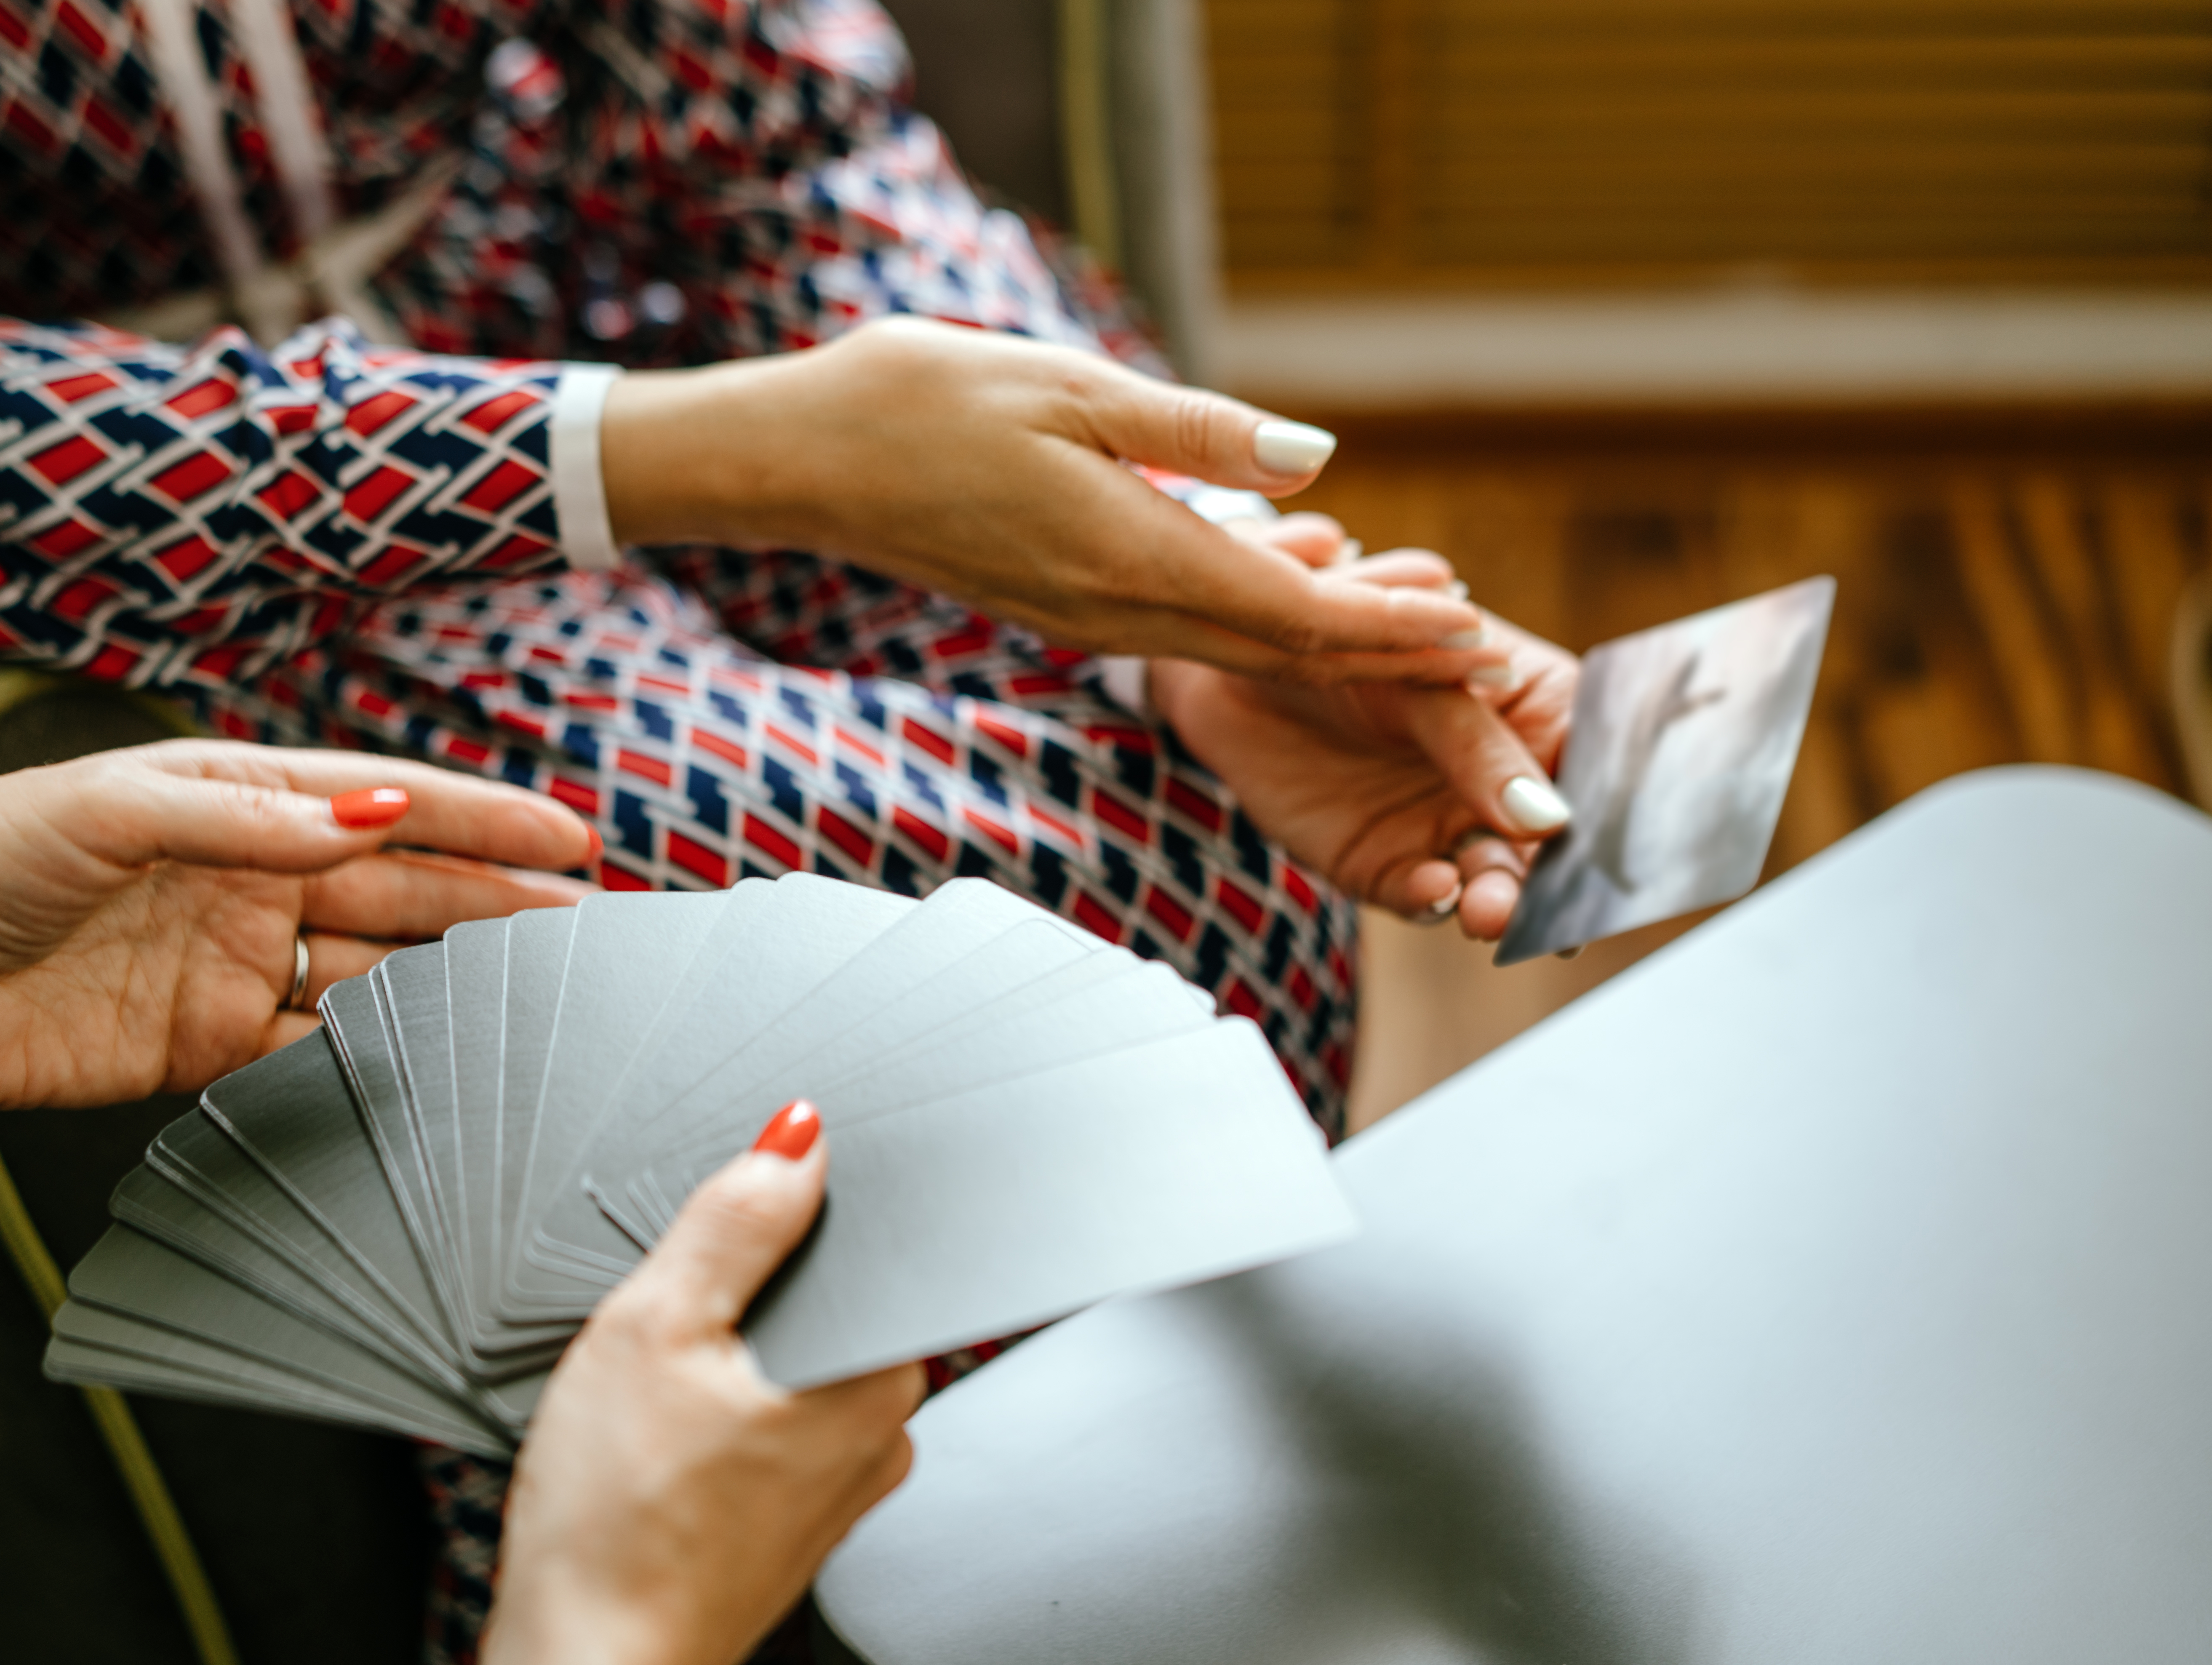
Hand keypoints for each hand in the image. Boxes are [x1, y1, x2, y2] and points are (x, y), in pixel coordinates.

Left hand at [0, 741, 596, 1177]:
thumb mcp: (104, 808)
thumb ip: (241, 817)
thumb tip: (366, 814)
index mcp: (233, 801)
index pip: (385, 804)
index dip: (481, 820)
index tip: (567, 836)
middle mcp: (250, 880)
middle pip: (403, 891)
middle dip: (499, 903)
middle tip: (593, 925)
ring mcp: (235, 967)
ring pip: (378, 972)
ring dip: (458, 982)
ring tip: (546, 997)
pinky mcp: (206, 1049)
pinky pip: (316, 1051)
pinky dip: (379, 1058)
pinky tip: (444, 1064)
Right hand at [480, 1103, 922, 1664]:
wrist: (586, 1664)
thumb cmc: (615, 1525)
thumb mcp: (657, 1325)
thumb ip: (735, 1220)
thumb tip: (797, 1139)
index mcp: (878, 1374)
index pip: (871, 1243)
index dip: (784, 1220)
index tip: (716, 1248)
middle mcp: (881, 1433)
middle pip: (821, 1305)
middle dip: (740, 1297)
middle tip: (664, 1340)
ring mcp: (838, 1485)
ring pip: (784, 1370)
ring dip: (721, 1365)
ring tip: (651, 1405)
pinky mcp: (791, 1522)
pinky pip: (763, 1433)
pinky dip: (712, 1425)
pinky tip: (657, 1451)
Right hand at [602, 317, 1503, 684]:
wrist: (810, 460)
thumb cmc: (925, 401)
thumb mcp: (1070, 386)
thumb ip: (1199, 431)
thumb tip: (1319, 458)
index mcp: (1129, 556)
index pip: (1292, 612)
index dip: (1391, 627)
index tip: (1473, 630)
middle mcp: (1115, 611)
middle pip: (1278, 651)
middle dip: (1383, 656)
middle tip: (1477, 654)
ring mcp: (1088, 620)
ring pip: (1236, 648)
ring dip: (1329, 645)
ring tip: (1416, 629)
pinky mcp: (1067, 609)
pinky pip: (1187, 633)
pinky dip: (1259, 625)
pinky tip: (1300, 596)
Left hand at [1151, 548, 1580, 940]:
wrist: (1232, 659)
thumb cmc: (1343, 637)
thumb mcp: (1421, 672)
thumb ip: (1479, 746)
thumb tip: (1549, 820)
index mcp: (1537, 714)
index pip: (1600, 771)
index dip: (1619, 818)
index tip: (1622, 856)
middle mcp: (1501, 782)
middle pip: (1551, 846)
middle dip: (1552, 882)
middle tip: (1546, 910)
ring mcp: (1445, 826)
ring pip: (1493, 879)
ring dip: (1498, 900)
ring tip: (1488, 908)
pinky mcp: (1384, 864)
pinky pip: (1421, 893)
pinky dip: (1432, 898)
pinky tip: (1436, 892)